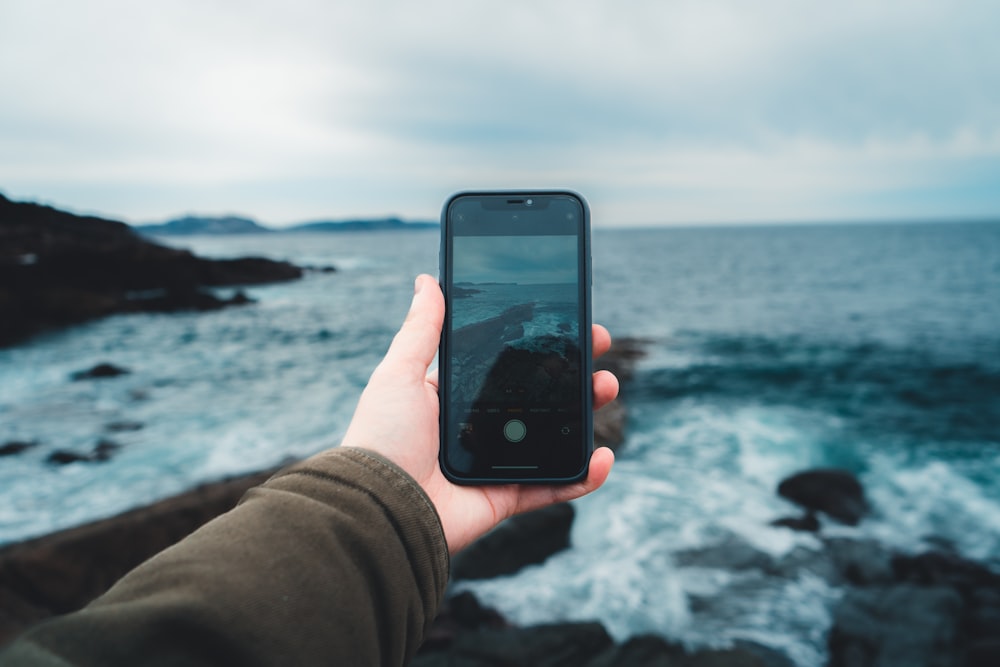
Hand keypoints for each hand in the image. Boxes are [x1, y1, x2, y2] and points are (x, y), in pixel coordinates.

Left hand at [340, 274, 618, 552]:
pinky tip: (603, 457)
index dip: (537, 345)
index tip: (567, 324)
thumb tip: (426, 281)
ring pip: (552, 436)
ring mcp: (494, 463)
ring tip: (605, 388)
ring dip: (586, 414)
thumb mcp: (399, 373)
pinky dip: (583, 477)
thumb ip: (421, 330)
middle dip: (572, 373)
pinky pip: (553, 487)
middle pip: (537, 397)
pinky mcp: (504, 497)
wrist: (379, 505)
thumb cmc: (382, 436)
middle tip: (597, 352)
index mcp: (453, 397)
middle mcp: (476, 428)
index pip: (505, 365)